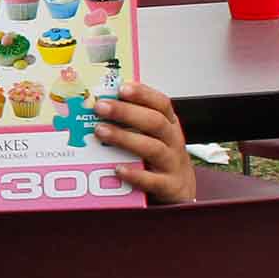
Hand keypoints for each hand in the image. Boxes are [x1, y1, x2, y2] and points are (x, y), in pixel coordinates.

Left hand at [94, 83, 197, 203]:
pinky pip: (153, 181)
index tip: (122, 88)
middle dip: (127, 112)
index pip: (161, 104)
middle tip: (100, 107)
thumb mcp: (151, 137)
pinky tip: (117, 169)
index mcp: (168, 126)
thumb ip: (131, 122)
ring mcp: (172, 164)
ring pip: (153, 148)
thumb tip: (98, 104)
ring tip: (101, 131)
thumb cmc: (159, 159)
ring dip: (125, 138)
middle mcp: (173, 142)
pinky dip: (135, 175)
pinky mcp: (169, 186)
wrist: (180, 190)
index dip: (143, 94)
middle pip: (155, 122)